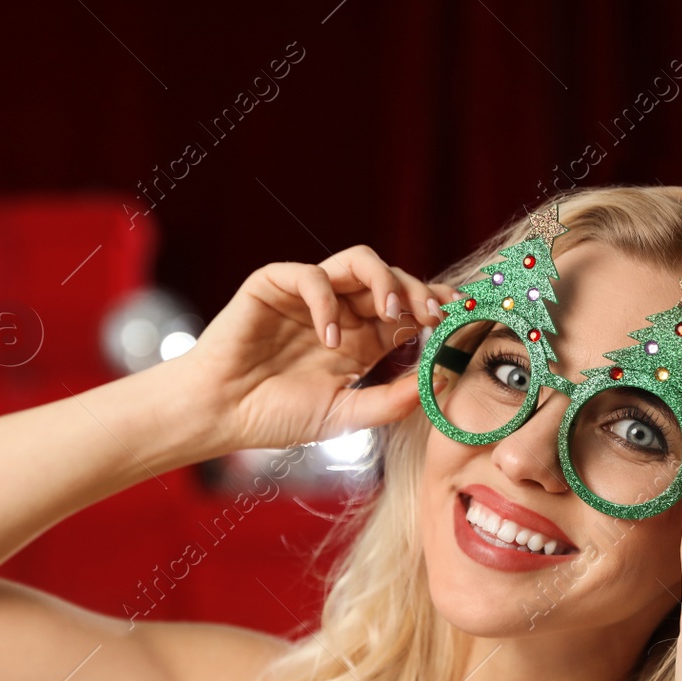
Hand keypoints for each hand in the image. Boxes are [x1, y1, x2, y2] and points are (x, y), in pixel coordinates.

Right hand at [175, 245, 459, 452]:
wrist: (220, 415)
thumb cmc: (276, 417)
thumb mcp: (346, 414)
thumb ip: (392, 400)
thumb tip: (440, 381)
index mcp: (361, 339)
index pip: (409, 309)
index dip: (436, 308)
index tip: (460, 320)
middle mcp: (340, 310)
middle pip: (392, 279)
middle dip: (420, 292)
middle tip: (435, 316)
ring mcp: (309, 295)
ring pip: (359, 261)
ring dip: (385, 281)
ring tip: (393, 314)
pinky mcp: (275, 285)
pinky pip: (312, 275)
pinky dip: (327, 302)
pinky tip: (329, 339)